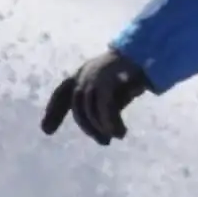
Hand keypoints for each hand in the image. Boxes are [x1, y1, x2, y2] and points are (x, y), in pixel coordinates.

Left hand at [38, 49, 152, 144]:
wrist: (151, 54)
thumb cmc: (133, 72)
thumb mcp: (112, 89)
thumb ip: (101, 105)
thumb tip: (98, 129)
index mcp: (83, 72)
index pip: (62, 93)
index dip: (53, 112)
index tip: (46, 130)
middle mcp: (85, 72)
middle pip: (78, 105)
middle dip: (88, 126)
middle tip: (103, 142)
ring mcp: (95, 75)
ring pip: (90, 108)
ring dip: (102, 126)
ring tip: (116, 135)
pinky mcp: (107, 80)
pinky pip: (104, 108)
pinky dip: (111, 123)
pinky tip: (119, 132)